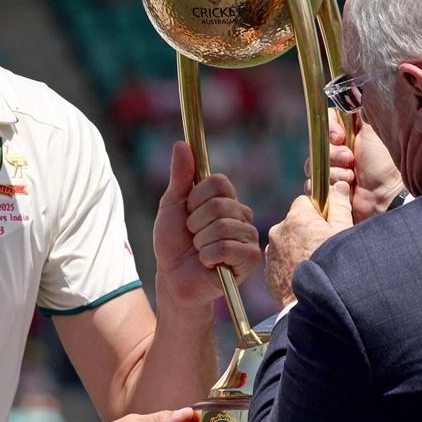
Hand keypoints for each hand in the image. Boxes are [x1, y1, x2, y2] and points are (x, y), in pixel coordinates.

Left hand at [153, 142, 260, 309]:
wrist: (173, 277)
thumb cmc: (173, 242)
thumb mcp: (171, 205)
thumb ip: (180, 177)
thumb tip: (181, 144)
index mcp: (225, 199)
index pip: (219, 181)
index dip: (197, 196)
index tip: (188, 210)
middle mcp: (241, 214)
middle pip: (219, 204)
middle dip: (195, 223)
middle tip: (192, 235)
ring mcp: (248, 236)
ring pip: (222, 227)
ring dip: (199, 242)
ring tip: (199, 250)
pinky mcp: (251, 258)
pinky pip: (226, 247)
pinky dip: (208, 256)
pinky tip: (208, 263)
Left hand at [265, 181, 353, 306]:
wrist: (316, 306)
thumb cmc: (334, 267)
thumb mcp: (344, 233)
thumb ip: (340, 207)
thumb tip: (338, 186)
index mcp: (297, 218)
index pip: (305, 202)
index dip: (318, 212)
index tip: (328, 225)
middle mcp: (278, 231)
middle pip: (294, 223)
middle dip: (306, 231)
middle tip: (323, 248)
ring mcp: (271, 253)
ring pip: (286, 243)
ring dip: (297, 249)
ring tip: (313, 266)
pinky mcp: (268, 273)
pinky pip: (280, 262)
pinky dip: (289, 266)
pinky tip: (303, 277)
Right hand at [305, 111, 403, 222]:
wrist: (387, 196)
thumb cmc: (385, 163)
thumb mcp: (375, 130)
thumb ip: (362, 109)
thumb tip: (352, 89)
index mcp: (349, 134)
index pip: (325, 122)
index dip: (329, 129)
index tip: (339, 137)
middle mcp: (339, 151)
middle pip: (317, 145)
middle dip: (333, 155)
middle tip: (351, 160)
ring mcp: (333, 171)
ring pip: (313, 165)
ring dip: (334, 172)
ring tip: (351, 178)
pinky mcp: (328, 190)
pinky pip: (312, 185)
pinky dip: (328, 187)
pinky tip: (344, 190)